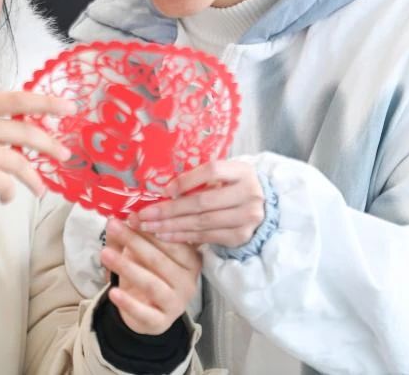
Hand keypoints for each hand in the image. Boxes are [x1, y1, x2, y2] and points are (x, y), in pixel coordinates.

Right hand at [0, 92, 74, 214]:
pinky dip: (11, 193)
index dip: (47, 102)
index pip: (17, 99)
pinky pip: (6, 183)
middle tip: (64, 155)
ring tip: (40, 189)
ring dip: (34, 178)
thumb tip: (36, 127)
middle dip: (50, 144)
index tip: (70, 108)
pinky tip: (6, 198)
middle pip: (24, 131)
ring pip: (19, 161)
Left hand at [100, 218, 200, 334]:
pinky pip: (144, 313)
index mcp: (190, 260)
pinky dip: (128, 303)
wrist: (146, 311)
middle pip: (159, 260)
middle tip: (113, 227)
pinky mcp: (161, 322)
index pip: (171, 241)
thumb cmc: (148, 273)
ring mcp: (176, 304)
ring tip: (105, 253)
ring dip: (126, 267)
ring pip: (151, 284)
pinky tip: (113, 292)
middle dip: (134, 241)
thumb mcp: (141, 252)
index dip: (149, 228)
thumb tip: (115, 216)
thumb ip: (131, 234)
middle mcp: (188, 282)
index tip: (131, 216)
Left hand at [130, 160, 264, 247]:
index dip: (187, 180)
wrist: (262, 207)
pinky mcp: (240, 236)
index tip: (166, 189)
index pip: (212, 171)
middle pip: (203, 202)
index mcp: (242, 171)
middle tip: (145, 214)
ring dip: (171, 226)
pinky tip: (165, 235)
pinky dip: (183, 237)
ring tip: (149, 227)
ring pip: (202, 222)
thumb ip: (201, 176)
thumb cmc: (233, 186)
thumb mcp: (225, 174)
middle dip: (170, 209)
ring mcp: (246, 218)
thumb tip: (162, 185)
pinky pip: (205, 237)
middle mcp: (248, 194)